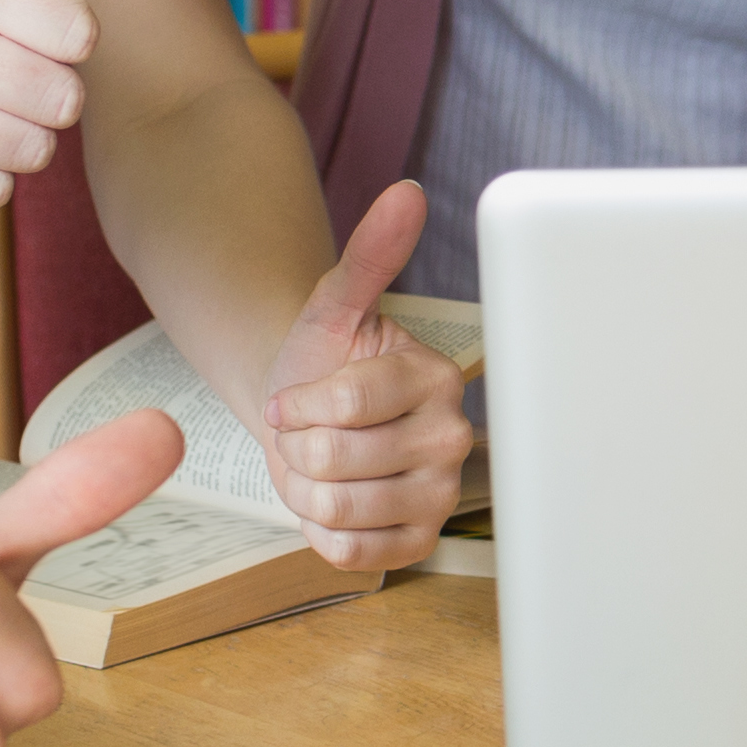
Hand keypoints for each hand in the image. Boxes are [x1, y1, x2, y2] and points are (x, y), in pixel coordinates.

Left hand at [253, 181, 476, 567]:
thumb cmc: (324, 361)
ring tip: (320, 464)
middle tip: (308, 432)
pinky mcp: (419, 543)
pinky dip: (320, 529)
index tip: (292, 397)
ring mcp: (440, 495)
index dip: (298, 403)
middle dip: (298, 446)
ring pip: (339, 508)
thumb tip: (406, 195)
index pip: (349, 402)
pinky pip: (350, 552)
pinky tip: (332, 500)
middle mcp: (453, 438)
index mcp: (437, 378)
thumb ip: (370, 255)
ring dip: (305, 487)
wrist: (310, 416)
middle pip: (337, 456)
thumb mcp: (335, 306)